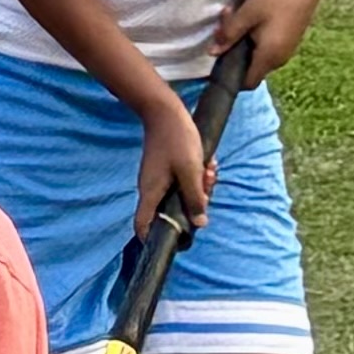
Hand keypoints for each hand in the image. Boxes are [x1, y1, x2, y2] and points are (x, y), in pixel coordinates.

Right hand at [133, 85, 210, 235]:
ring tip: (210, 169)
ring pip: (179, 195)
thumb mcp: (192, 170)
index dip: (154, 239)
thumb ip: (195, 198)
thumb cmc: (176, 139)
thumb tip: (200, 224)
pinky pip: (181, 182)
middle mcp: (151, 189)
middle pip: (169, 212)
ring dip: (198, 187)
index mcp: (152, 193)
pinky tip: (206, 163)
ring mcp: (157, 179)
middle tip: (209, 185)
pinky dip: (195, 177)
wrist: (164, 111)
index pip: (143, 226)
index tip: (175, 242)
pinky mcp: (164, 170)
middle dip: (194, 204)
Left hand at [211, 0, 314, 90]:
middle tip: (225, 26)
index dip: (230, 77)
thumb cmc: (275, 0)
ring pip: (257, 55)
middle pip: (250, 67)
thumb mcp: (246, 14)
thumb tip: (212, 53)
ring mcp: (286, 51)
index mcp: (268, 57)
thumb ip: (228, 34)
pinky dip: (255, 37)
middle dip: (233, 50)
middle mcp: (279, 59)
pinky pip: (266, 47)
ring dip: (243, 40)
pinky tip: (251, 18)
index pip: (247, 82)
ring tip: (236, 16)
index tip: (218, 60)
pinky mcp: (288, 41)